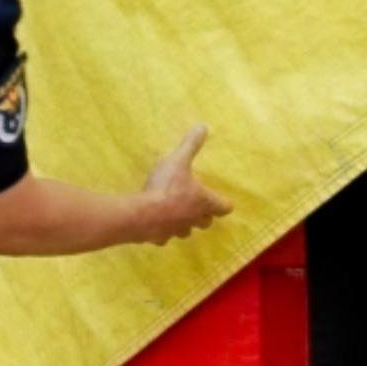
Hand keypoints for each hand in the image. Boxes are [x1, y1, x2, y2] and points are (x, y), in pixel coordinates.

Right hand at [137, 124, 231, 243]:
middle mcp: (194, 219)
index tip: (222, 201)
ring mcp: (177, 231)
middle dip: (204, 214)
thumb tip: (204, 127)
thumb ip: (190, 145)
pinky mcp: (161, 238)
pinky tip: (155, 223)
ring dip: (184, 223)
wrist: (142, 214)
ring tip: (176, 213)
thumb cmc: (166, 187)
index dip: (223, 203)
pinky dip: (163, 231)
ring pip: (186, 230)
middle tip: (197, 204)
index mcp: (203, 201)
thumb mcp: (178, 160)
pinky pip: (165, 236)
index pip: (224, 207)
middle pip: (206, 222)